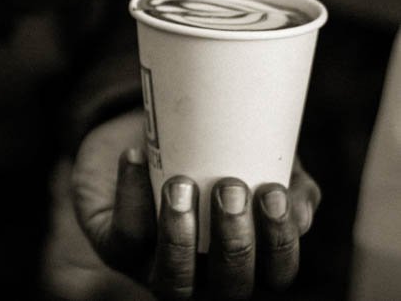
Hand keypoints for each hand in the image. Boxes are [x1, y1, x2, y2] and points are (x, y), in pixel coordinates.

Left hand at [72, 110, 320, 299]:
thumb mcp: (250, 148)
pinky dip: (131, 196)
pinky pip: (125, 238)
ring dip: (181, 236)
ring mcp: (157, 266)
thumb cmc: (207, 144)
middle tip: (230, 188)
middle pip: (230, 287)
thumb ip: (281, 170)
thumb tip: (299, 205)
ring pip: (174, 282)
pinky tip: (135, 156)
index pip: (275, 274)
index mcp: (243, 254)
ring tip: (182, 184)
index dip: (280, 244)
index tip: (274, 192)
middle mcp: (204, 273)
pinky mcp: (117, 249)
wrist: (140, 130)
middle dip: (234, 241)